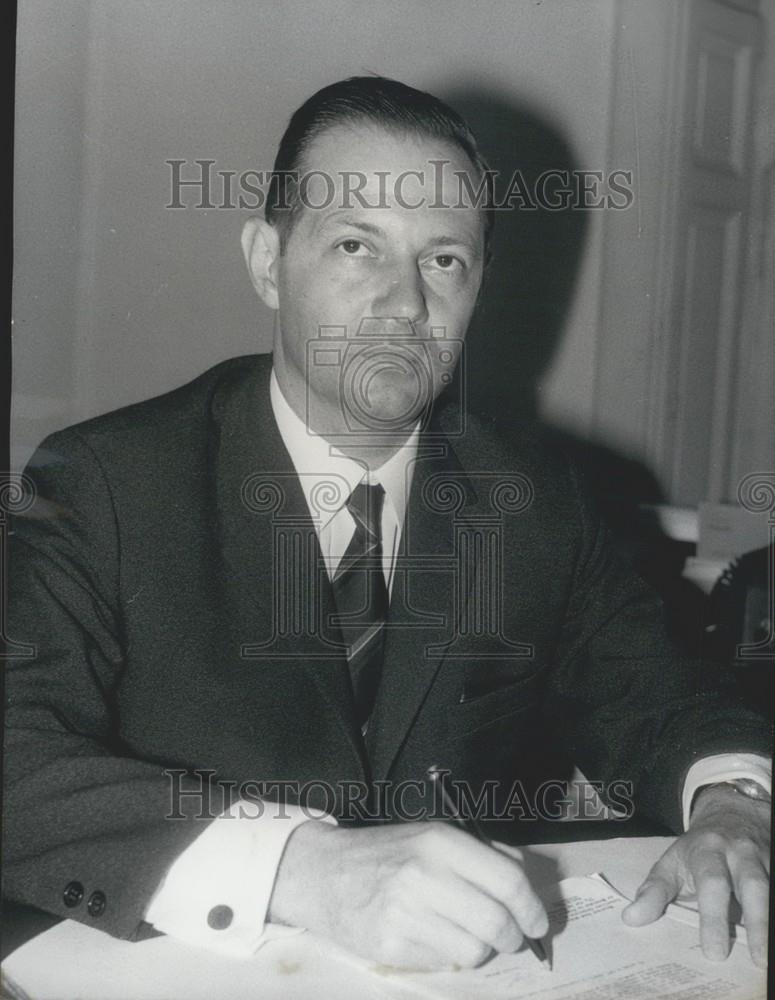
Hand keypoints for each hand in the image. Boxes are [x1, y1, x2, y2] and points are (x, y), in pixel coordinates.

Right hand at [269, 820, 547, 969]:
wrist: (323, 872)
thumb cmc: (385, 853)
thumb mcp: (433, 836)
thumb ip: (482, 854)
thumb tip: (527, 880)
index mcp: (441, 842)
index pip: (508, 880)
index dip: (532, 907)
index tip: (538, 921)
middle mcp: (425, 874)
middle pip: (497, 922)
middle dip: (513, 937)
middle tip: (510, 937)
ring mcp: (406, 912)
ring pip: (475, 949)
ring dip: (480, 948)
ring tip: (463, 932)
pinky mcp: (391, 945)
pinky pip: (444, 961)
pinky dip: (448, 954)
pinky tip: (432, 937)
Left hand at [622, 785, 769, 966]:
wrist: (732, 813)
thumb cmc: (698, 849)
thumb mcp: (672, 863)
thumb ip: (654, 891)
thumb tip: (631, 919)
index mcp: (708, 851)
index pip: (711, 884)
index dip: (712, 918)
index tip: (713, 953)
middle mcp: (741, 852)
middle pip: (753, 885)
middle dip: (758, 922)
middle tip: (758, 960)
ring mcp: (765, 858)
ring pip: (773, 886)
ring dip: (771, 921)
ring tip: (770, 957)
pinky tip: (774, 941)